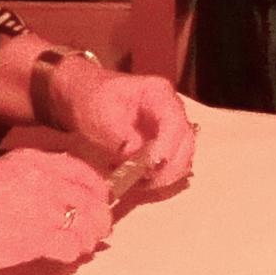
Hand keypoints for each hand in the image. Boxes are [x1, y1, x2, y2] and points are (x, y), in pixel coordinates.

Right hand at [0, 149, 113, 274]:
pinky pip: (72, 246)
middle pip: (92, 199)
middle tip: (96, 232)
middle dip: (100, 218)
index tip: (99, 203)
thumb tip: (62, 198)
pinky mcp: (39, 236)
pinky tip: (62, 256)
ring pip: (88, 224)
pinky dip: (72, 254)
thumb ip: (31, 180)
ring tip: (80, 246)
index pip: (83, 172)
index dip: (97, 190)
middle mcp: (44, 179)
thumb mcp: (0, 175)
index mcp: (33, 159)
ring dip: (88, 238)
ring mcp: (44, 207)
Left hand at [54, 65, 194, 196]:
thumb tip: (135, 155)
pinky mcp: (167, 147)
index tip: (150, 167)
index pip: (175, 122)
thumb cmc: (94, 100)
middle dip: (167, 168)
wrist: (90, 97)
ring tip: (132, 180)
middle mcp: (174, 111)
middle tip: (140, 181)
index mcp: (159, 94)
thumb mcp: (100, 113)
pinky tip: (134, 179)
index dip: (167, 147)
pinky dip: (157, 179)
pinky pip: (172, 168)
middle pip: (186, 144)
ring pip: (182, 160)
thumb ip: (118, 134)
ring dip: (161, 177)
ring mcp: (173, 130)